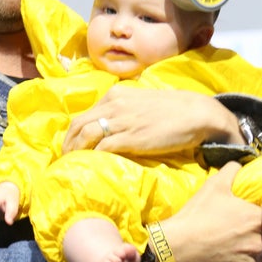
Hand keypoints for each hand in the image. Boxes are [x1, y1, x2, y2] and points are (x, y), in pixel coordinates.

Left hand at [62, 85, 241, 154]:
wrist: (196, 113)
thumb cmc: (174, 110)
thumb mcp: (142, 103)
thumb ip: (125, 111)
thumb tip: (114, 126)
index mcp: (115, 95)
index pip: (84, 114)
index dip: (73, 133)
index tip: (71, 146)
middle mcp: (114, 105)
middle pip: (78, 124)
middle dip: (68, 143)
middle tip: (66, 159)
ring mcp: (121, 121)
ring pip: (85, 135)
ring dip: (76, 151)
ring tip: (74, 165)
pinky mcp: (130, 138)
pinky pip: (102, 147)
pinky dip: (92, 157)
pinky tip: (91, 166)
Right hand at [160, 163, 261, 261]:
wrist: (176, 247)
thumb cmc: (196, 216)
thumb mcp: (213, 186)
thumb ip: (231, 171)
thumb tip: (239, 165)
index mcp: (256, 220)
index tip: (259, 218)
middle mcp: (258, 243)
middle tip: (250, 234)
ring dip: (256, 255)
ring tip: (240, 247)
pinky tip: (229, 258)